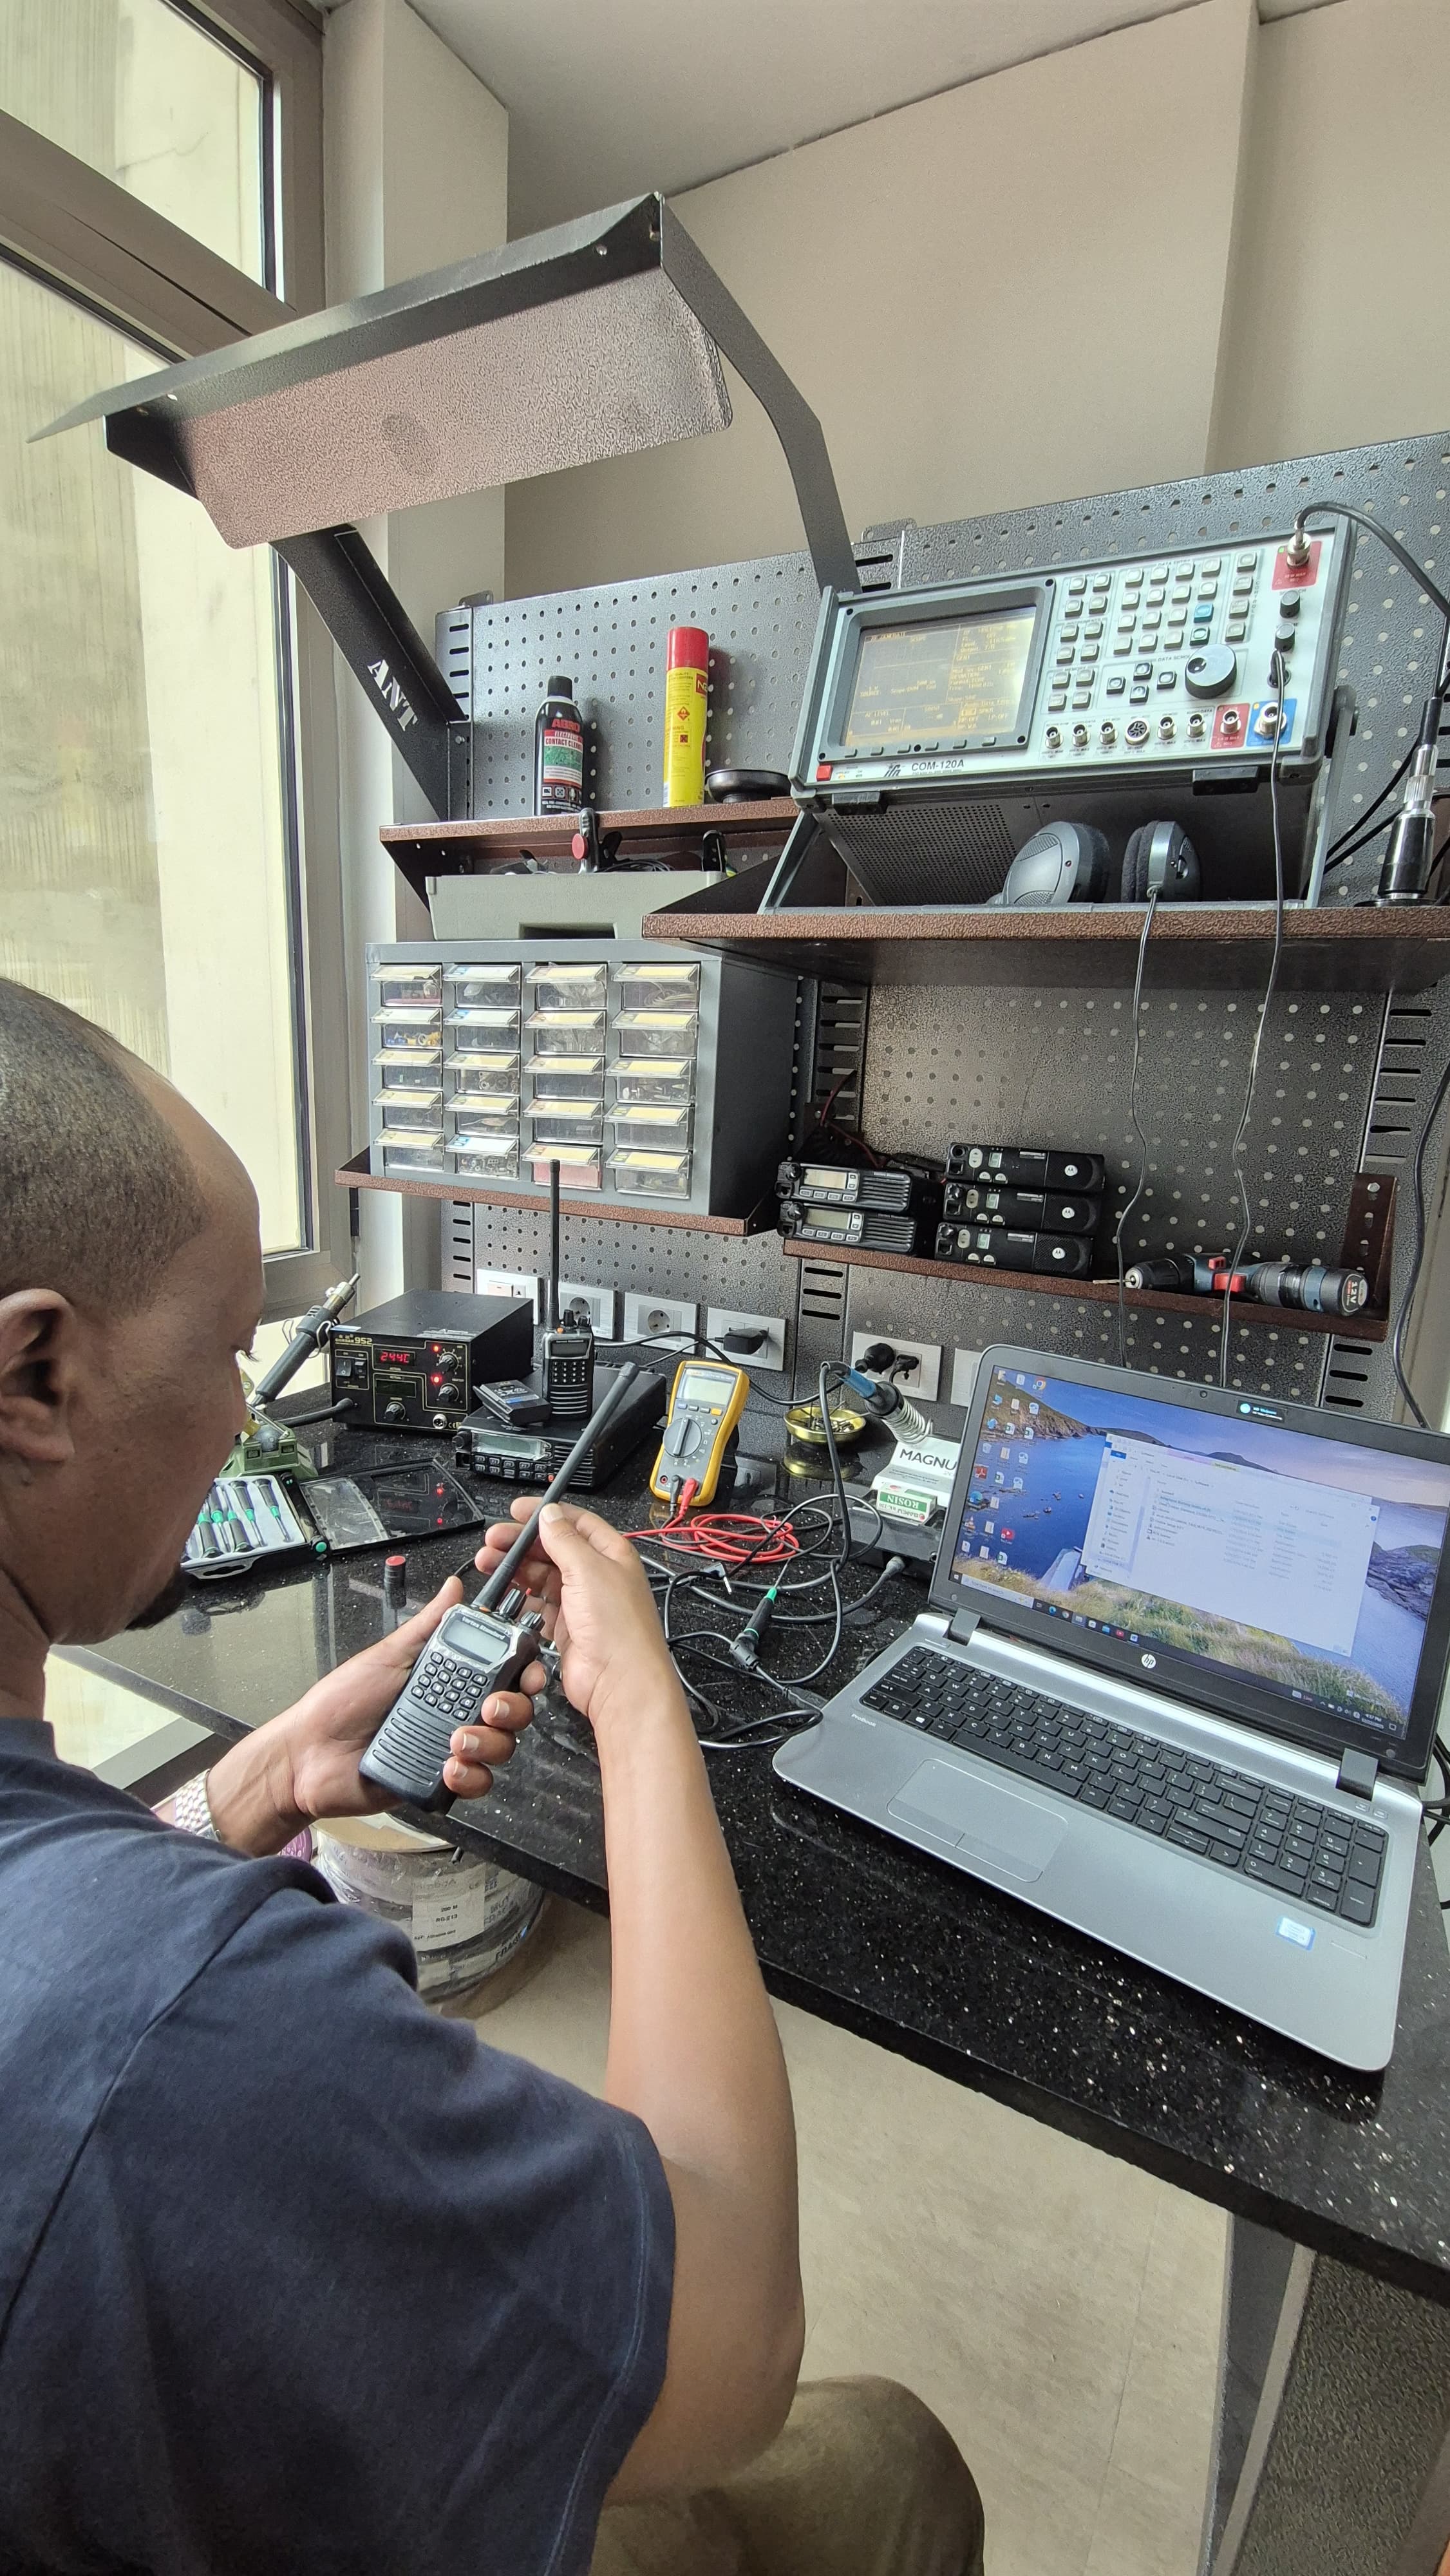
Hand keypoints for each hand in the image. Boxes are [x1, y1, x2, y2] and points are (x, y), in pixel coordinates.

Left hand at [204, 1578, 543, 1852]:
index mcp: (448, 1679)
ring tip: (456, 1741)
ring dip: (489, 1744)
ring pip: (501, 1748)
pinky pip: (477, 1783)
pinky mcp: (441, 1782)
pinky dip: (471, 1777)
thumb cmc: (341, 1703)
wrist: (309, 1756)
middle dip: (512, 1709)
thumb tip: (454, 1587)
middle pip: (513, 1711)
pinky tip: (449, 1768)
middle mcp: (455, 1712)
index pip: (503, 1673)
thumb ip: (427, 1626)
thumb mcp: (387, 1656)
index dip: (523, 1673)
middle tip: (489, 1708)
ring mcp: (451, 1748)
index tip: (525, 1674)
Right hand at [473, 1502, 681, 1733]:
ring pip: (542, 1577)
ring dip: (516, 1569)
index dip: (545, 1514)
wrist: (619, 1682)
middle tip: (493, 1541)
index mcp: (610, 1554)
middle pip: (553, 1549)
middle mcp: (596, 1576)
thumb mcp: (588, 1570)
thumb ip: (565, 1540)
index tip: (516, 1511)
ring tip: (489, 1564)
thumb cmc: (619, 1628)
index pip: (575, 1522)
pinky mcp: (566, 1628)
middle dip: (521, 1543)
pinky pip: (537, 1606)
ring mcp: (581, 1603)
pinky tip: (504, 1594)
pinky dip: (520, 1599)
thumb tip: (549, 1515)